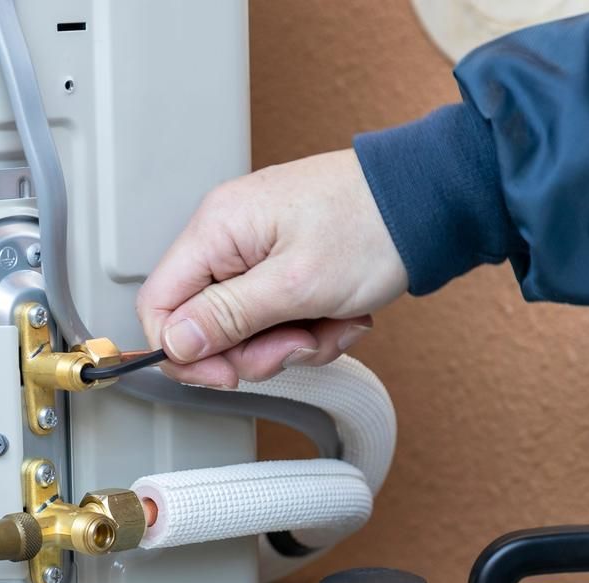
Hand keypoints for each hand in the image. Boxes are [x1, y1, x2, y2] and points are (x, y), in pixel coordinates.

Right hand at [135, 149, 407, 387]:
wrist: (429, 201)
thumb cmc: (372, 226)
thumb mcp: (295, 285)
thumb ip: (227, 317)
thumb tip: (175, 344)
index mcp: (217, 230)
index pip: (159, 305)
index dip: (185, 352)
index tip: (226, 375)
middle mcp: (228, 237)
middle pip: (206, 325)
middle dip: (257, 349)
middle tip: (298, 342)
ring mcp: (256, 250)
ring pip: (248, 329)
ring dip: (294, 340)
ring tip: (331, 320)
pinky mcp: (283, 264)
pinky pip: (278, 318)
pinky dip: (313, 326)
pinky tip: (341, 313)